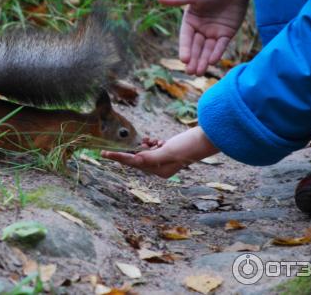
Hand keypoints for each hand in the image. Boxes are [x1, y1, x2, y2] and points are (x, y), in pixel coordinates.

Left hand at [101, 127, 219, 177]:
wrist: (206, 138)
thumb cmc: (189, 146)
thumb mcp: (169, 151)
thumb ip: (151, 156)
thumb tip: (135, 159)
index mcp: (160, 171)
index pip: (134, 163)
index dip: (118, 157)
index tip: (104, 153)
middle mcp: (161, 168)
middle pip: (137, 159)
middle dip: (132, 150)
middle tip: (123, 144)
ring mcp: (164, 159)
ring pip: (144, 152)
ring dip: (143, 145)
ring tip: (151, 141)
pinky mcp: (168, 151)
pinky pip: (153, 148)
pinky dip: (151, 142)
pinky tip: (157, 140)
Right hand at [158, 0, 250, 74]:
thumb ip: (177, 0)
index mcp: (190, 21)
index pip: (186, 38)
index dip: (185, 49)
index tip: (184, 60)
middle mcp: (201, 29)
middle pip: (196, 47)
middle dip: (193, 59)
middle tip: (190, 72)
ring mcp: (214, 32)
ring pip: (207, 50)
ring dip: (203, 61)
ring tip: (200, 72)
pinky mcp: (226, 34)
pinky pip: (221, 46)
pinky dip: (217, 53)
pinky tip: (212, 61)